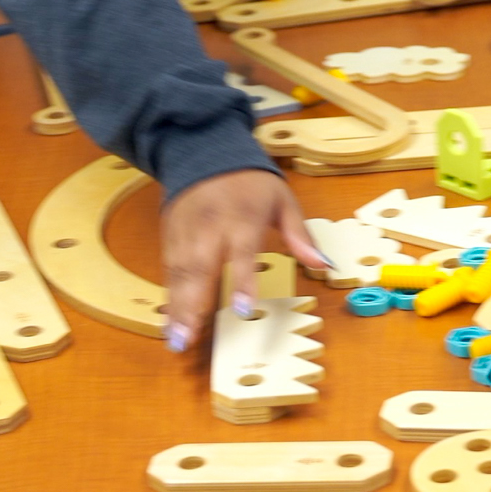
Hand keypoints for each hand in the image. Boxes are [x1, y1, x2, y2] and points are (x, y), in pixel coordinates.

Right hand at [159, 168, 326, 352]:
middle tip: (188, 340)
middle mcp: (210, 228)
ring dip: (177, 309)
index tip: (241, 310)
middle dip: (192, 306)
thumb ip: (298, 234)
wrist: (204, 151)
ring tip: (176, 340)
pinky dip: (168, 297)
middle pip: (200, 269)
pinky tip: (168, 322)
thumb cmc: (249, 181)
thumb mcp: (282, 199)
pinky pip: (168, 270)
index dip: (241, 281)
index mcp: (242, 218)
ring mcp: (186, 233)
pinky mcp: (170, 237)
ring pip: (178, 274)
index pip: (242, 253)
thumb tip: (322, 264)